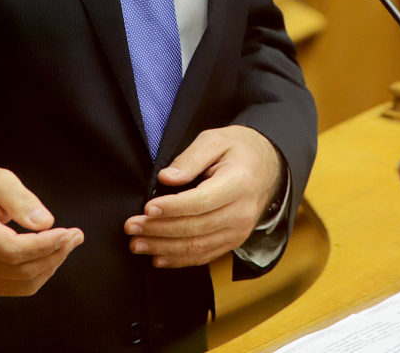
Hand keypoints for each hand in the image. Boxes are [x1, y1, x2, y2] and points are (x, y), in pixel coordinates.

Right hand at [0, 164, 82, 295]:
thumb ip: (21, 199)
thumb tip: (45, 222)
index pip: (12, 249)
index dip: (44, 245)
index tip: (68, 232)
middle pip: (20, 269)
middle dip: (54, 253)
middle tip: (76, 235)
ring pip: (23, 282)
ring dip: (51, 265)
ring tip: (68, 243)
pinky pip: (18, 288)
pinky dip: (40, 274)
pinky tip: (51, 255)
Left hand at [124, 126, 281, 268]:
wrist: (268, 167)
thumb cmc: (238, 149)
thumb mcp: (215, 140)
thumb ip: (190, 158)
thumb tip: (167, 178)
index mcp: (239, 183)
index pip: (201, 202)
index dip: (172, 208)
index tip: (146, 208)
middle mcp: (242, 212)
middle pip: (195, 228)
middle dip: (159, 230)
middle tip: (131, 227)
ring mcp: (239, 231)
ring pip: (197, 247)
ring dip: (163, 248)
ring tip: (137, 244)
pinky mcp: (234, 241)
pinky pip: (205, 256)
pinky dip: (180, 259)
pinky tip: (158, 257)